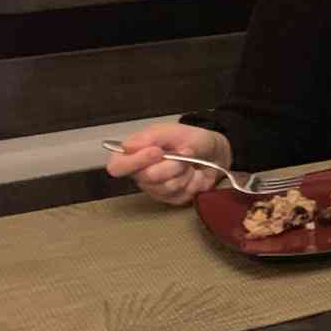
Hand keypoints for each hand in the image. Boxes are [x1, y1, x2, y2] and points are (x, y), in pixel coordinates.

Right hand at [106, 123, 230, 206]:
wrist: (214, 152)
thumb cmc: (190, 139)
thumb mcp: (171, 131)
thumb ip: (149, 137)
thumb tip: (127, 146)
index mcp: (134, 154)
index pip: (117, 166)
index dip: (135, 162)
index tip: (157, 152)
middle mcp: (140, 174)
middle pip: (147, 177)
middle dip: (171, 164)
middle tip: (184, 154)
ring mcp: (156, 189)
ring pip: (166, 187)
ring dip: (184, 172)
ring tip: (189, 163)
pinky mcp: (171, 199)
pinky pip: (180, 194)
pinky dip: (192, 181)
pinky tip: (193, 174)